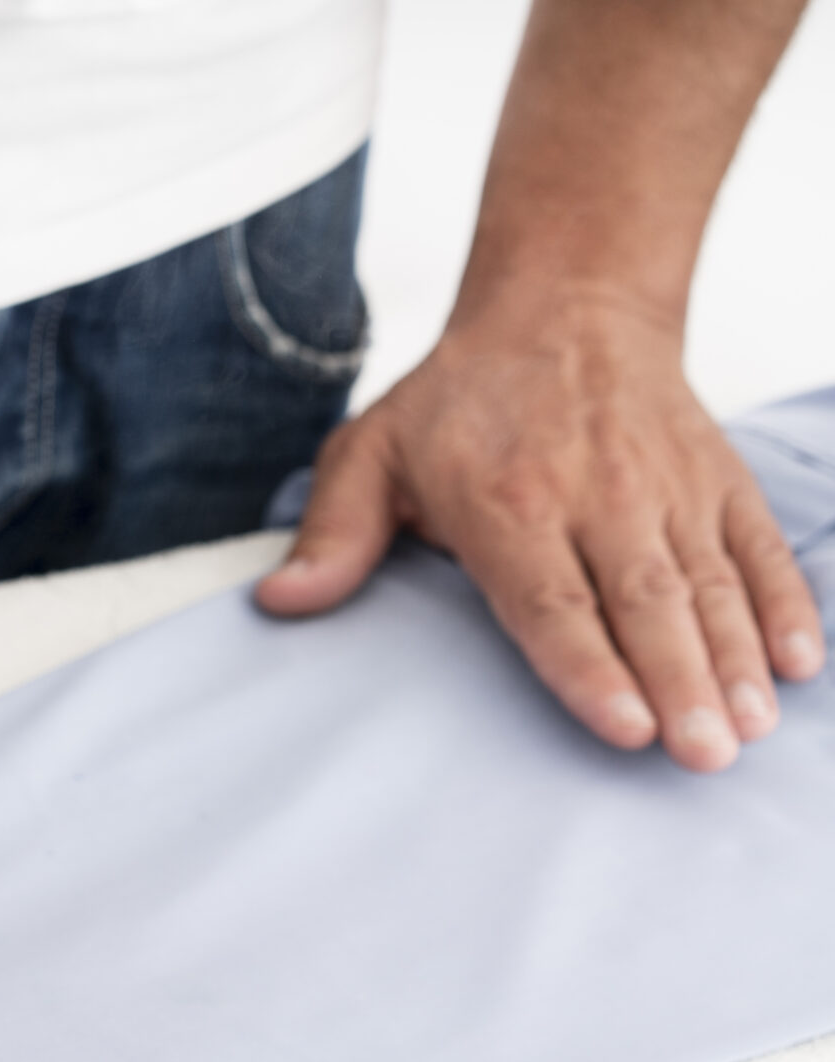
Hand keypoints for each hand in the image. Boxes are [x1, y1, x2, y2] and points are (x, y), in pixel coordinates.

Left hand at [259, 287, 821, 769]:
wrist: (567, 304)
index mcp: (508, 502)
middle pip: (645, 602)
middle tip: (704, 756)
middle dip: (680, 682)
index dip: (588, 666)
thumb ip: (334, 532)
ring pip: (710, 583)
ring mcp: (667, 488)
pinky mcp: (718, 481)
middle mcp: (598, 495)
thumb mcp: (372, 450)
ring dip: (736, 659)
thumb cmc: (457, 402)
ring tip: (750, 730)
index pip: (553, 600)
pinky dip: (786, 604)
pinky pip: (758, 548)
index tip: (622, 726)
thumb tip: (280, 602)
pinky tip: (801, 665)